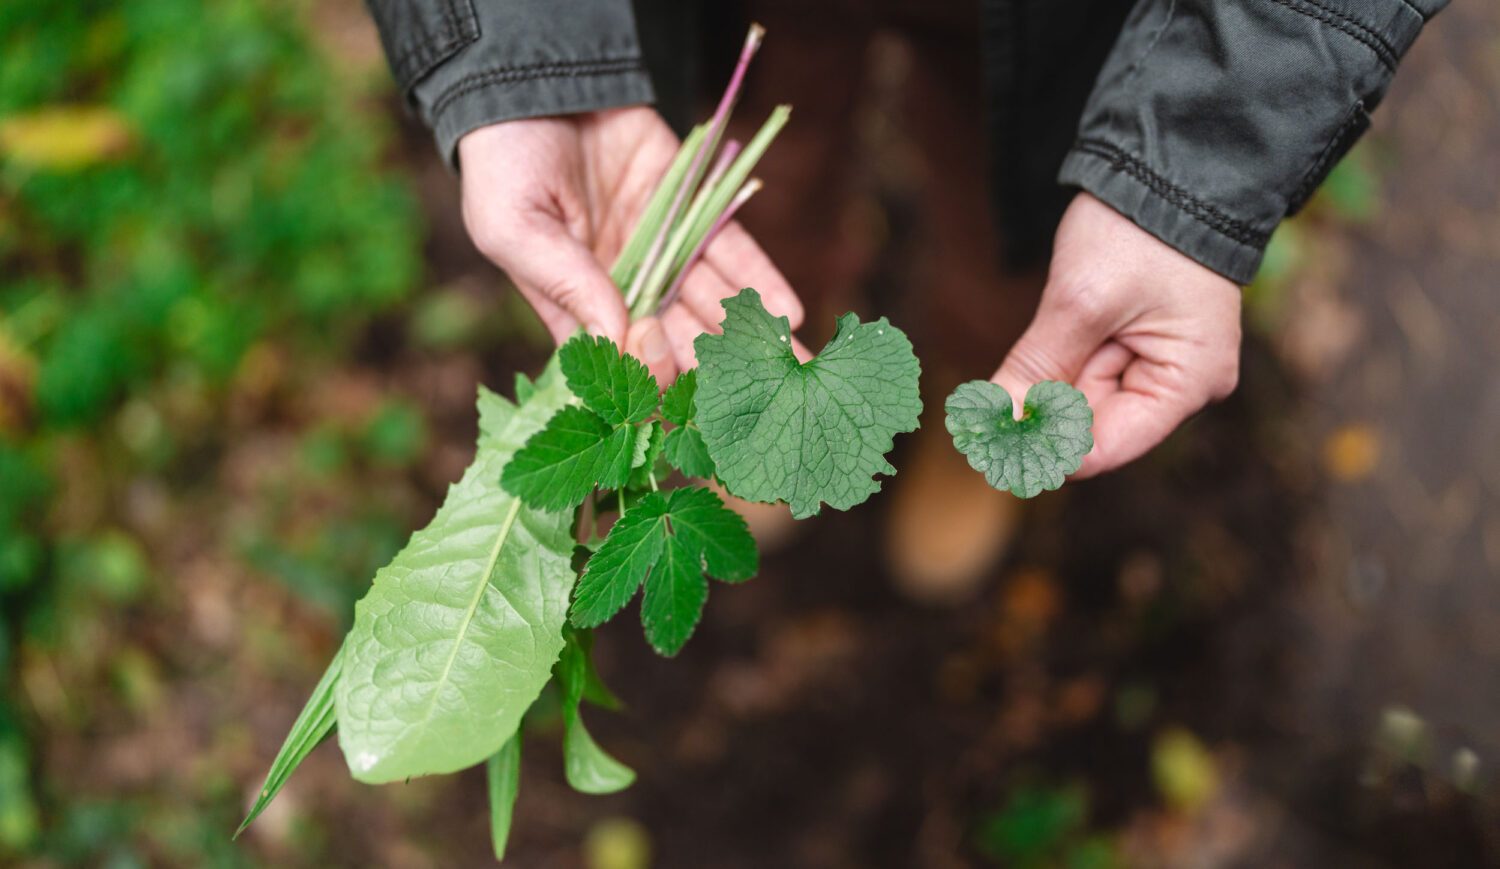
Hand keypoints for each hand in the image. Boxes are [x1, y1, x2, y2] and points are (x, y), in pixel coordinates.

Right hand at [457, 107, 802, 383]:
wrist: (532, 81)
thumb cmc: (502, 163)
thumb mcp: (514, 228)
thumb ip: (567, 284)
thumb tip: (620, 339)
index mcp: (576, 304)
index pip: (622, 359)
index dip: (650, 373)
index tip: (669, 368)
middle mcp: (627, 286)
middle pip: (680, 340)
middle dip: (719, 372)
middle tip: (761, 399)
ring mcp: (664, 249)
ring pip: (714, 302)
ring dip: (753, 337)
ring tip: (790, 367)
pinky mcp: (693, 206)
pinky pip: (732, 248)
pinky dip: (760, 279)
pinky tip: (787, 313)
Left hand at [993, 192, 1241, 477]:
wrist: (1166, 165)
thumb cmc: (1137, 230)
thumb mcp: (1079, 303)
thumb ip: (1036, 370)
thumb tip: (990, 429)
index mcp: (1188, 383)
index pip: (1105, 449)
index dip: (1043, 448)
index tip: (984, 438)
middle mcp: (1182, 385)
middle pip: (1091, 428)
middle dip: (1036, 413)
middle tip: (980, 404)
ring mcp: (1162, 365)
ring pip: (1080, 402)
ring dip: (1042, 387)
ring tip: (1019, 361)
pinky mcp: (1139, 345)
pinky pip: (1085, 373)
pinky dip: (1053, 367)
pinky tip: (1032, 354)